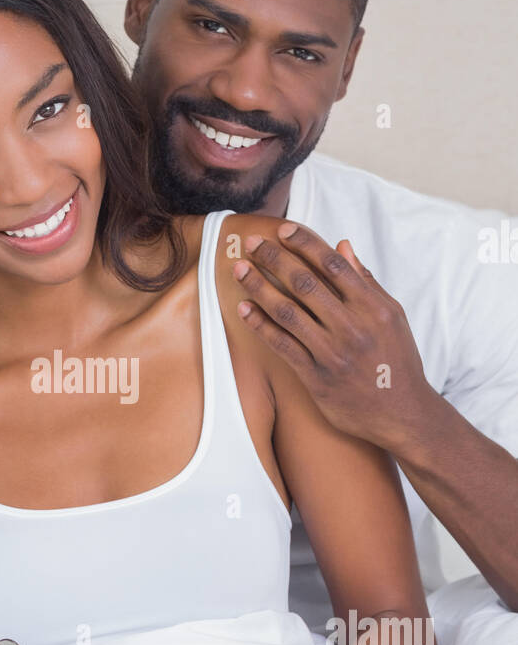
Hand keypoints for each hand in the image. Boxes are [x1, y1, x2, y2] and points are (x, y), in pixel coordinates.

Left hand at [234, 221, 434, 449]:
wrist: (404, 415)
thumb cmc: (398, 361)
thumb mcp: (392, 317)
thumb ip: (366, 282)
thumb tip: (343, 245)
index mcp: (374, 306)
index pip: (333, 264)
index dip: (305, 243)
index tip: (282, 230)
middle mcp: (353, 326)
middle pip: (305, 282)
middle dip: (275, 258)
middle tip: (252, 242)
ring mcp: (333, 352)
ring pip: (288, 311)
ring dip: (259, 287)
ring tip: (240, 269)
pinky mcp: (317, 377)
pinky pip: (282, 345)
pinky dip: (261, 325)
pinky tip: (245, 308)